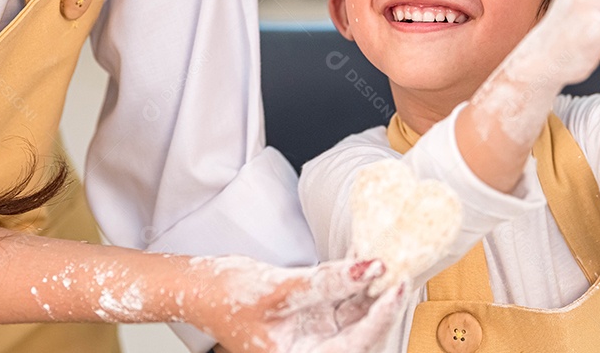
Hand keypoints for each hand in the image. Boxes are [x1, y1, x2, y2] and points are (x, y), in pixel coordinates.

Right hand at [192, 257, 404, 352]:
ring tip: (384, 256)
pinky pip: (341, 297)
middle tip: (398, 268)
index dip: (381, 314)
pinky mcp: (312, 313)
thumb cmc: (226, 298)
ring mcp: (314, 330)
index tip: (397, 285)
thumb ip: (325, 282)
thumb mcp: (279, 288)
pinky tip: (362, 256)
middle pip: (361, 330)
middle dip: (381, 300)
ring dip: (370, 285)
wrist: (201, 289)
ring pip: (355, 311)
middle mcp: (313, 348)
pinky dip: (353, 278)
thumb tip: (368, 268)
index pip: (356, 343)